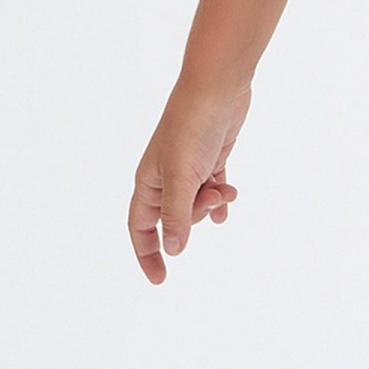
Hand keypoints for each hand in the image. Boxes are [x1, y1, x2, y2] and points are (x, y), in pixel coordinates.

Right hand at [129, 81, 249, 283]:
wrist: (216, 89)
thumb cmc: (191, 128)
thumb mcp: (182, 178)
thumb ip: (176, 215)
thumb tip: (172, 250)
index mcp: (148, 182)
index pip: (140, 227)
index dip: (147, 254)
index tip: (160, 279)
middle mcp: (164, 177)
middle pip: (174, 218)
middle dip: (194, 217)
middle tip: (211, 196)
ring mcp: (187, 168)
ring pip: (196, 204)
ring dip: (212, 204)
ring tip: (226, 190)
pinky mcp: (209, 158)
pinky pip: (211, 189)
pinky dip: (220, 198)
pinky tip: (228, 201)